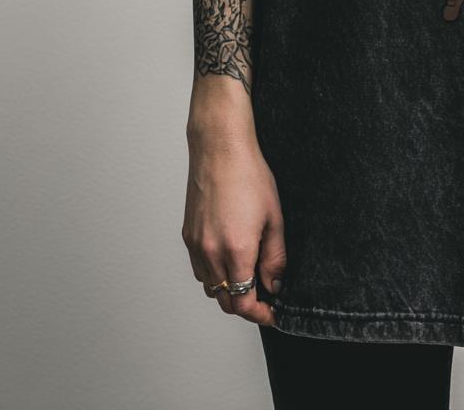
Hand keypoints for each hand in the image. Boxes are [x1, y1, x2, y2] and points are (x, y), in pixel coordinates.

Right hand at [182, 129, 286, 326]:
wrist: (220, 149)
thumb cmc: (249, 176)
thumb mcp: (274, 217)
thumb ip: (275, 257)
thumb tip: (275, 284)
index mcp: (236, 250)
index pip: (243, 302)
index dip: (259, 314)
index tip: (272, 313)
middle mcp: (211, 253)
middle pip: (225, 301)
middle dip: (246, 305)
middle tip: (265, 297)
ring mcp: (196, 245)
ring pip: (210, 287)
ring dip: (228, 290)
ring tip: (249, 276)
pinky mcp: (187, 236)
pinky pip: (199, 269)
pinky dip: (214, 275)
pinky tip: (229, 259)